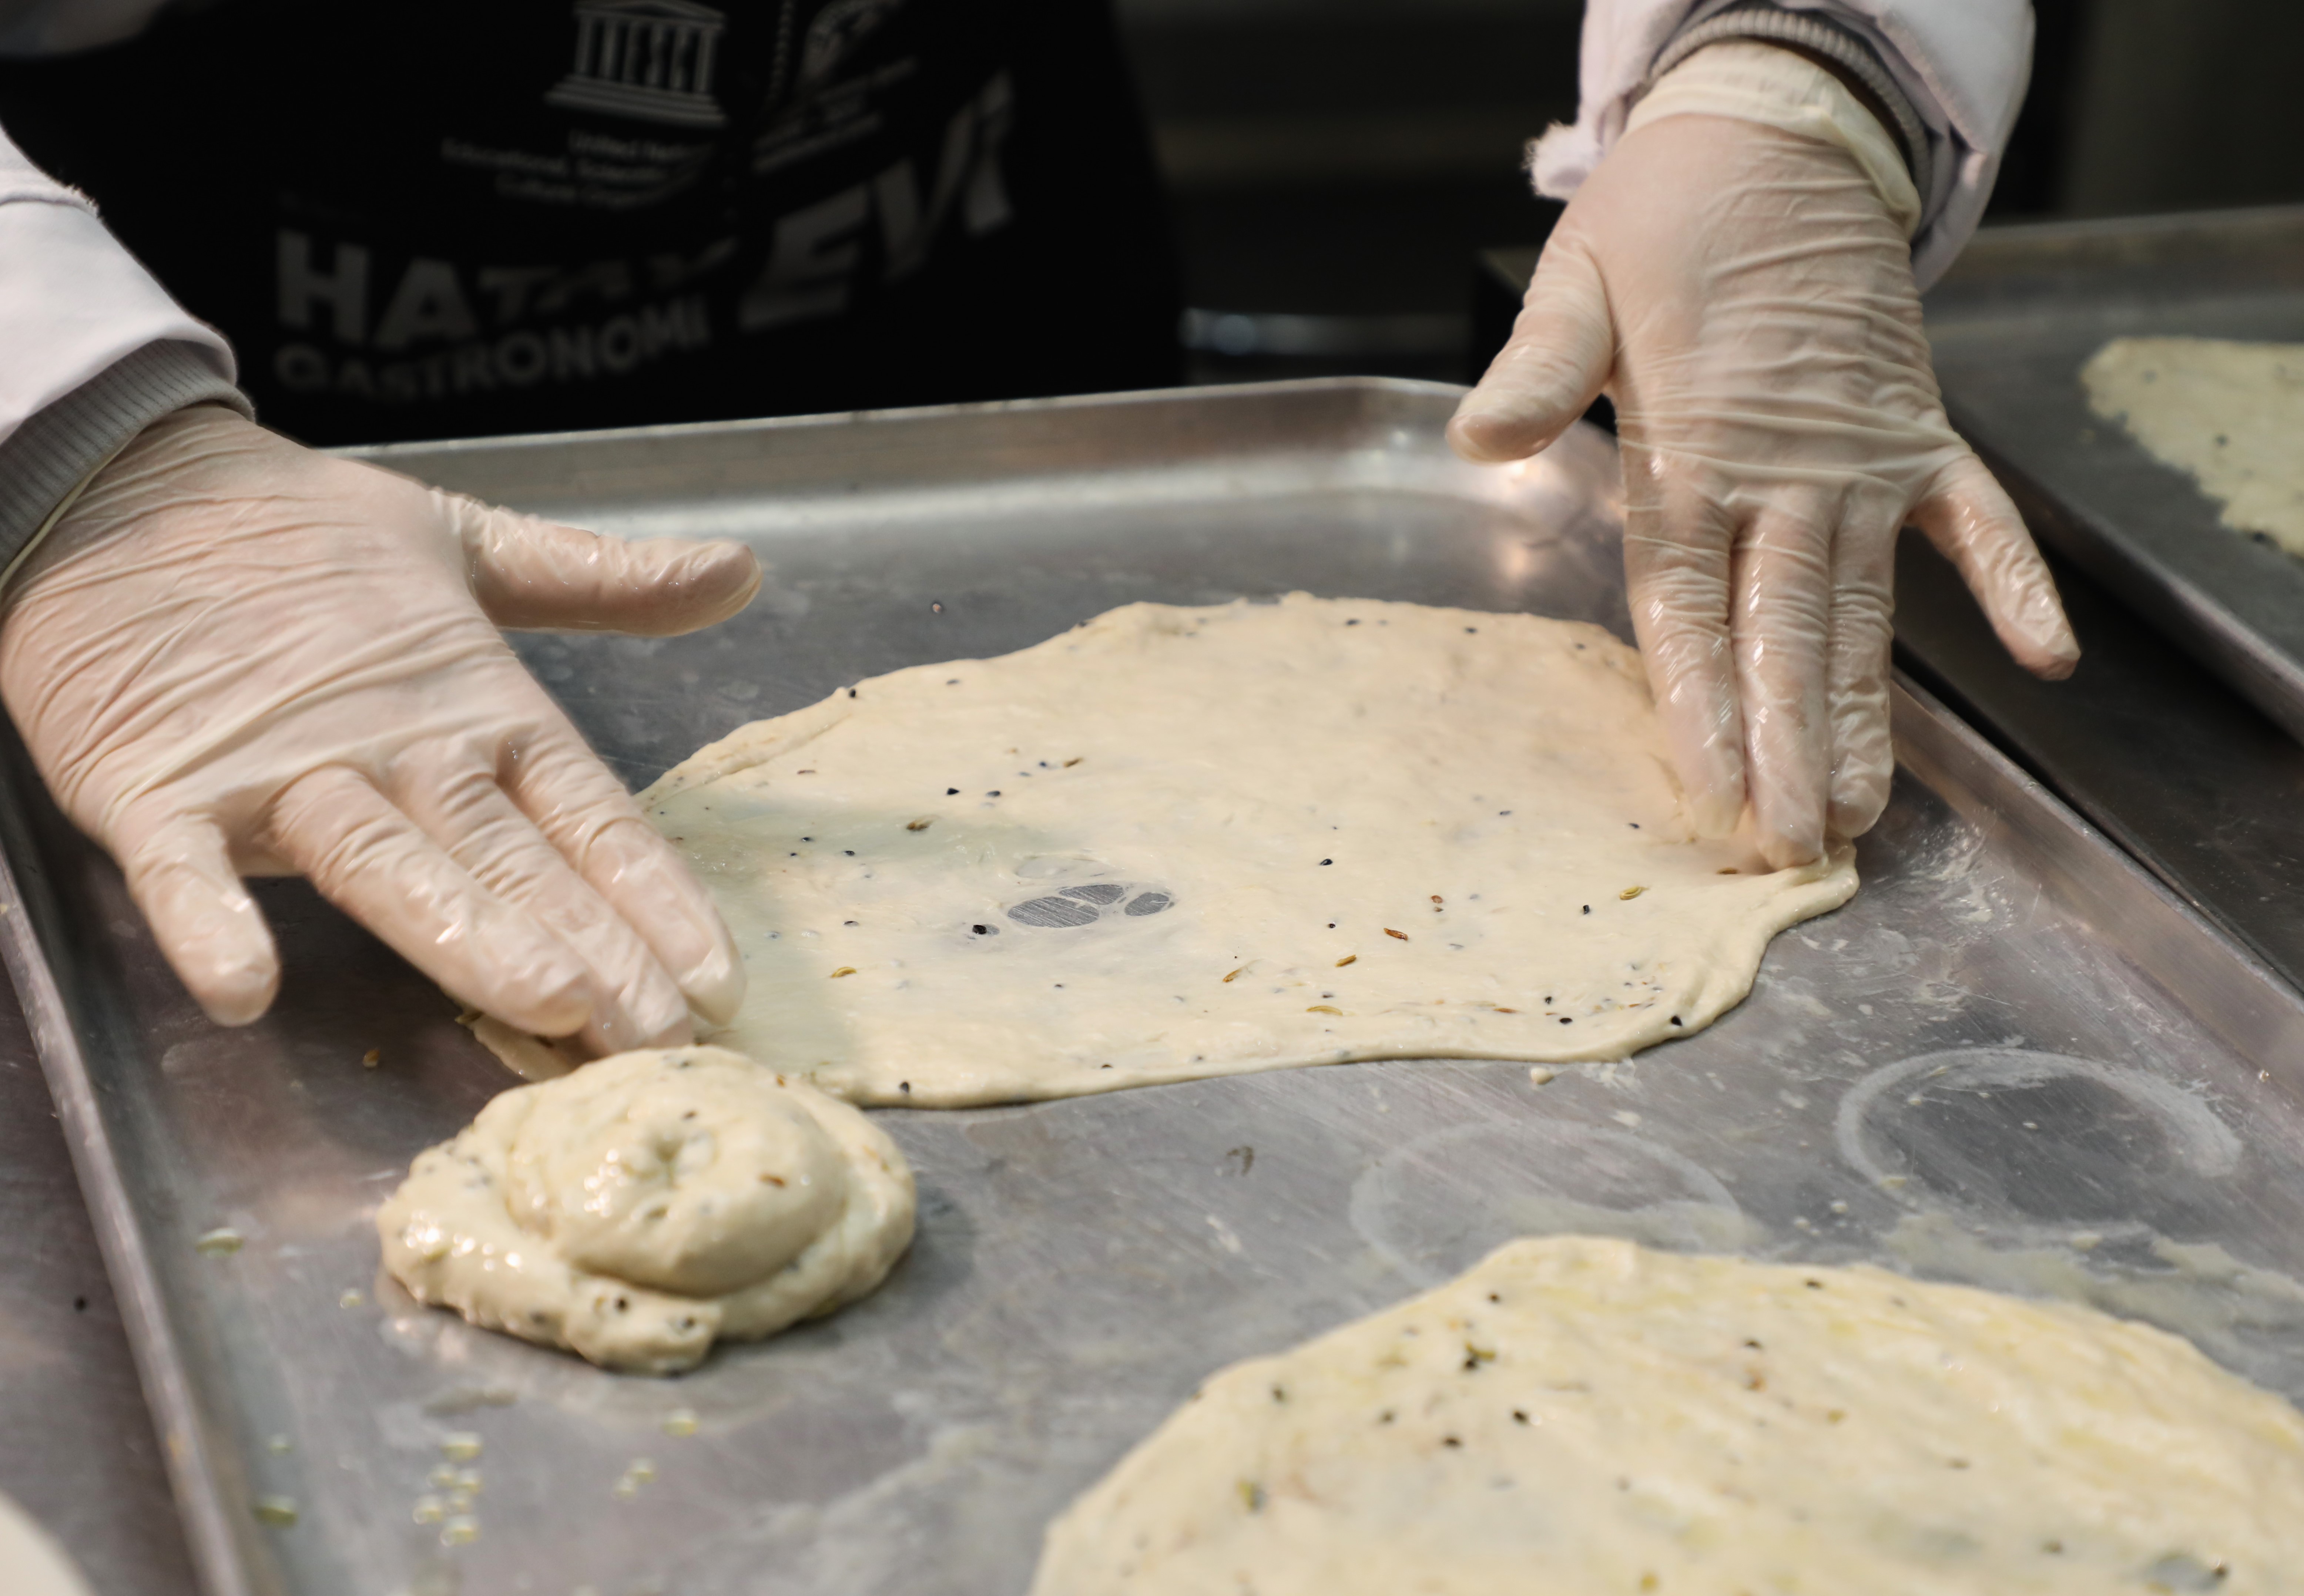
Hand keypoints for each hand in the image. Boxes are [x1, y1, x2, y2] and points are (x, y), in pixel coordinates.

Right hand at [0, 406, 760, 1050]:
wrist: (121, 481)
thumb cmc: (304, 535)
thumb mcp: (470, 544)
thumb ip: (602, 579)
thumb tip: (740, 570)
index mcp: (472, 699)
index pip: (588, 813)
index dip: (655, 895)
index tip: (716, 982)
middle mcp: (391, 742)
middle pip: (509, 858)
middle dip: (592, 949)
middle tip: (660, 1037)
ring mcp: (273, 768)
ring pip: (386, 862)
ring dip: (464, 933)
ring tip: (545, 1004)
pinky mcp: (154, 782)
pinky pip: (181, 864)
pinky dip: (208, 920)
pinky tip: (244, 987)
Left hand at [1452, 113, 2077, 866]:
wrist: (1775, 140)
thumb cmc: (1663, 223)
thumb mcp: (1577, 284)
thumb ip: (1539, 371)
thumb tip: (1476, 437)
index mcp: (1691, 450)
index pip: (1689, 605)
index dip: (1700, 704)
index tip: (1708, 789)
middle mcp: (1783, 473)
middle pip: (1783, 633)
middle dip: (1786, 745)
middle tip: (1790, 847)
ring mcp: (1861, 460)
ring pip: (1864, 610)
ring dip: (1866, 712)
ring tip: (1862, 811)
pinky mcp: (1917, 434)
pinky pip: (1976, 521)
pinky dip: (2013, 580)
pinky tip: (2050, 660)